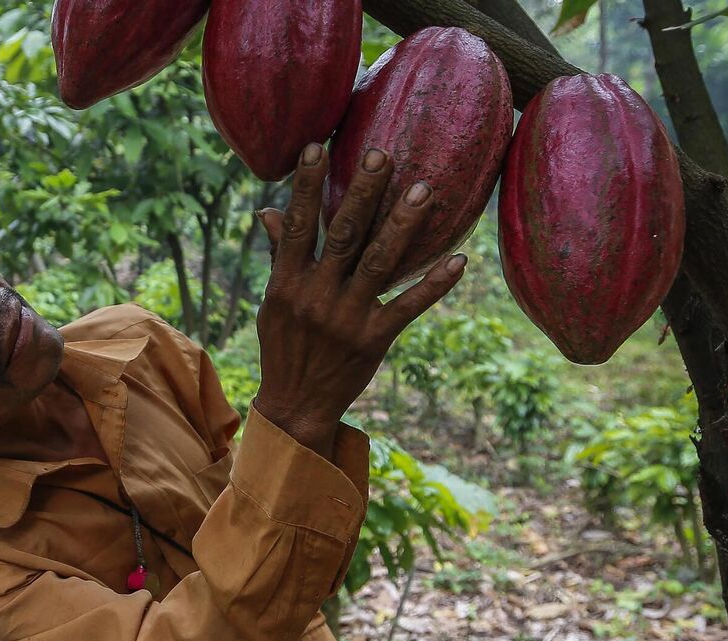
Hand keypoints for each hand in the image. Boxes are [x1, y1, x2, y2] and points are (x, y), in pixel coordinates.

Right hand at [251, 143, 466, 456]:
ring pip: (378, 263)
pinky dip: (434, 284)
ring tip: (423, 191)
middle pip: (342, 235)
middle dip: (363, 193)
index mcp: (286, 284)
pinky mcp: (374, 339)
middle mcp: (316, 296)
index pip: (297, 226)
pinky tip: (459, 261)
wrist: (295, 406)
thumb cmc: (284, 347)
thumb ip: (279, 256)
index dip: (305, 186)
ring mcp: (347, 318)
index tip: (316, 147)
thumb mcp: (273, 303)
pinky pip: (408, 306)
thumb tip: (268, 211)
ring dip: (403, 226)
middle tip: (381, 155)